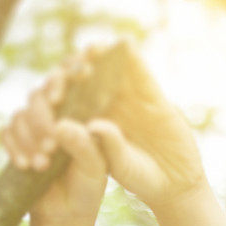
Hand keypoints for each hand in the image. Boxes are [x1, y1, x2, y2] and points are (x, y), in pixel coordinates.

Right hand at [1, 53, 108, 222]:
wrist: (66, 213)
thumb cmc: (87, 184)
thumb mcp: (94, 167)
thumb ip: (83, 145)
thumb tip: (60, 125)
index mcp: (81, 108)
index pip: (72, 77)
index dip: (70, 70)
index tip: (71, 85)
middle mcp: (56, 110)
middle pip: (39, 94)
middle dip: (43, 118)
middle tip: (52, 145)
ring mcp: (34, 124)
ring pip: (21, 114)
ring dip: (29, 138)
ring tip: (43, 164)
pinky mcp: (17, 140)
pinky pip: (6, 132)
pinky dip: (13, 147)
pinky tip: (25, 165)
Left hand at [52, 41, 209, 214]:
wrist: (173, 181)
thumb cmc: (140, 177)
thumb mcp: (119, 166)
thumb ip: (102, 146)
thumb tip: (78, 125)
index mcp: (88, 123)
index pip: (64, 103)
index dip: (54, 99)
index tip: (51, 103)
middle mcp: (104, 105)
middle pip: (81, 79)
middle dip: (70, 74)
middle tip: (64, 80)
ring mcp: (128, 97)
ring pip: (107, 68)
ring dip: (98, 56)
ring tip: (90, 52)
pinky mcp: (152, 94)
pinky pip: (139, 69)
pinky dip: (130, 55)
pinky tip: (123, 44)